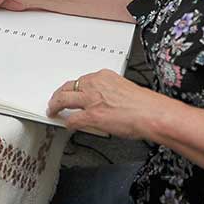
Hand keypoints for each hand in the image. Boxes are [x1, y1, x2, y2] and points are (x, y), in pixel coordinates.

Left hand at [44, 69, 171, 139]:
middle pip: (68, 87)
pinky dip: (68, 123)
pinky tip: (67, 126)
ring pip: (63, 99)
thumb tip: (104, 101)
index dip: (75, 88)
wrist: (151, 113)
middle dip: (59, 94)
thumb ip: (110, 92)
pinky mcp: (91, 115)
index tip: (72, 92)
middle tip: (55, 100)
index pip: (82, 80)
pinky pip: (73, 119)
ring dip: (55, 106)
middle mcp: (94, 85)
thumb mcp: (124, 89)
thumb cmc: (145, 105)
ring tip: (52, 111)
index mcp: (103, 76)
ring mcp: (90, 100)